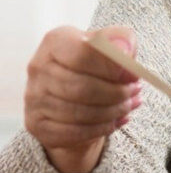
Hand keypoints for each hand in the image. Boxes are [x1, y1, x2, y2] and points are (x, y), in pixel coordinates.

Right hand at [24, 26, 142, 172]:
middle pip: (81, 87)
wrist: (76, 89)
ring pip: (78, 113)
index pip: (83, 54)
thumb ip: (122, 41)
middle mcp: (39, 67)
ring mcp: (34, 97)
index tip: (133, 75)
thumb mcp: (112, 44)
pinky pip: (72, 132)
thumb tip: (125, 52)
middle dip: (116, 93)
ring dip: (112, 111)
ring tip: (129, 105)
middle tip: (135, 92)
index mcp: (56, 41)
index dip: (112, 67)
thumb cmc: (97, 62)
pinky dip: (100, 128)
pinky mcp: (36, 123)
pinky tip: (115, 121)